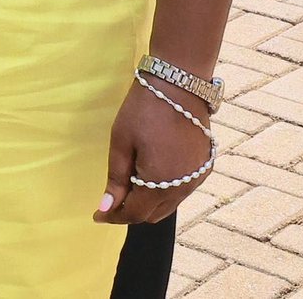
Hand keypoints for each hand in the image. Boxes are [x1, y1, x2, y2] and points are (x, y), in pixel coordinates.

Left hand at [96, 78, 215, 225]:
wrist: (178, 85)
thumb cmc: (144, 110)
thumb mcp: (121, 142)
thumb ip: (116, 178)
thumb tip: (106, 208)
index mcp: (160, 183)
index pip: (136, 214)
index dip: (115, 216)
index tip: (97, 214)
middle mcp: (184, 187)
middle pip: (154, 213)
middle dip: (131, 211)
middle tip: (111, 198)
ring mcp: (198, 178)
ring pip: (169, 204)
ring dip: (148, 201)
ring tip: (129, 182)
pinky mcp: (205, 167)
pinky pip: (182, 190)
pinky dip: (165, 190)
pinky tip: (151, 173)